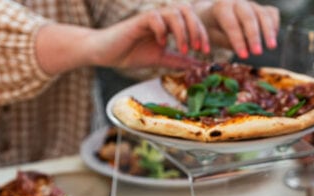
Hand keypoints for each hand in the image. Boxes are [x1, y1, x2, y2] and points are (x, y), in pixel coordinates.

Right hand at [90, 4, 210, 70]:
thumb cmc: (130, 53)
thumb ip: (178, 61)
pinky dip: (162, 30)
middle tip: (200, 48)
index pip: (192, 21)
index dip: (203, 34)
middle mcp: (162, 17)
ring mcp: (150, 17)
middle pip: (187, 10)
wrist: (106, 53)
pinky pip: (155, 17)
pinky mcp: (138, 20)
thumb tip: (198, 66)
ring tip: (184, 49)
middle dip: (197, 29)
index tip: (207, 52)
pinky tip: (161, 43)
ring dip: (183, 31)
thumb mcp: (160, 59)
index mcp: (169, 24)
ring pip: (174, 12)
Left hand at [194, 0, 279, 58]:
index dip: (238, 40)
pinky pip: (272, 13)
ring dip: (268, 31)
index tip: (243, 56)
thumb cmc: (213, 28)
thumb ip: (227, 41)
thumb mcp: (213, 36)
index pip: (231, 23)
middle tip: (257, 53)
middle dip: (254, 36)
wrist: (215, 15)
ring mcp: (251, 3)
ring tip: (271, 47)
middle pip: (248, 17)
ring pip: (263, 14)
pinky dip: (274, 24)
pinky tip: (273, 38)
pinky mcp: (261, 7)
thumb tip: (247, 48)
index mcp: (222, 7)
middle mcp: (238, 2)